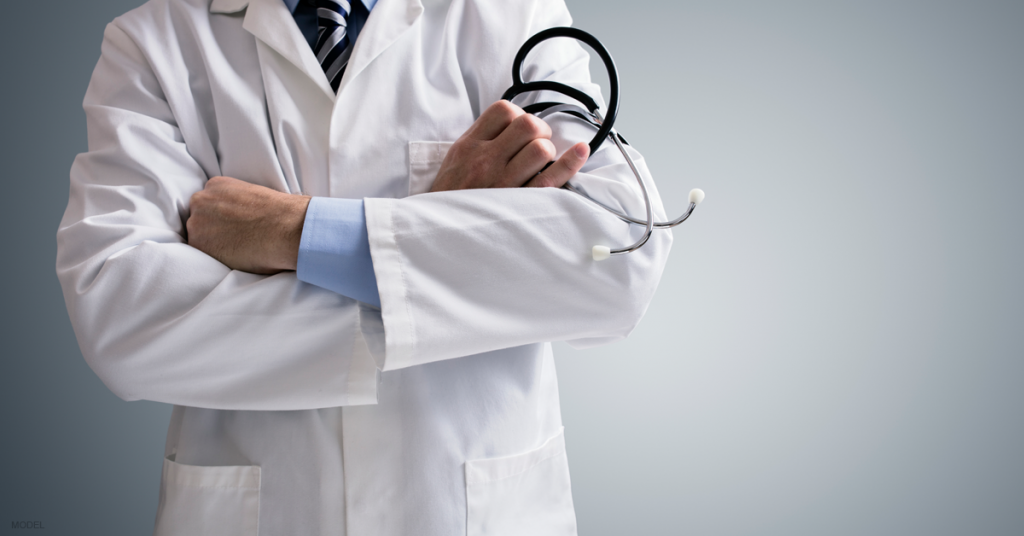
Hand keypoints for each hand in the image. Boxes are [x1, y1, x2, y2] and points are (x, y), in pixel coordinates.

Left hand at [186, 176, 310, 273]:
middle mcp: (201, 200)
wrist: (287, 228)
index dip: (220, 217)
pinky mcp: (199, 244)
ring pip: (198, 236)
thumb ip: (236, 201)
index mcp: (215, 184)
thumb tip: (235, 216)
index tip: (233, 225)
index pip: (207, 203)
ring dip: (213, 243)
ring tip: (236, 248)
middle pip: (199, 218)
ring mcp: (197, 222)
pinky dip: (216, 257)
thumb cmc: (280, 214)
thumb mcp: (253, 194)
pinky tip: (234, 256)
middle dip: (213, 228)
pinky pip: (202, 254)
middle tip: (234, 238)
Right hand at [430, 100, 589, 191]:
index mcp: (469, 146)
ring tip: (540, 162)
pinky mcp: (519, 203)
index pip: (503, 111)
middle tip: (536, 143)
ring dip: (547, 150)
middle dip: (539, 130)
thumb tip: (513, 122)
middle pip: (527, 125)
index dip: (519, 116)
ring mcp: (503, 183)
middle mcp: (486, 161)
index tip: (519, 130)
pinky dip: (570, 162)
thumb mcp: (455, 160)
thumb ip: (481, 139)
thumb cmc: (451, 197)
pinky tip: (581, 151)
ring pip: (541, 149)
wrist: (439, 234)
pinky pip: (550, 179)